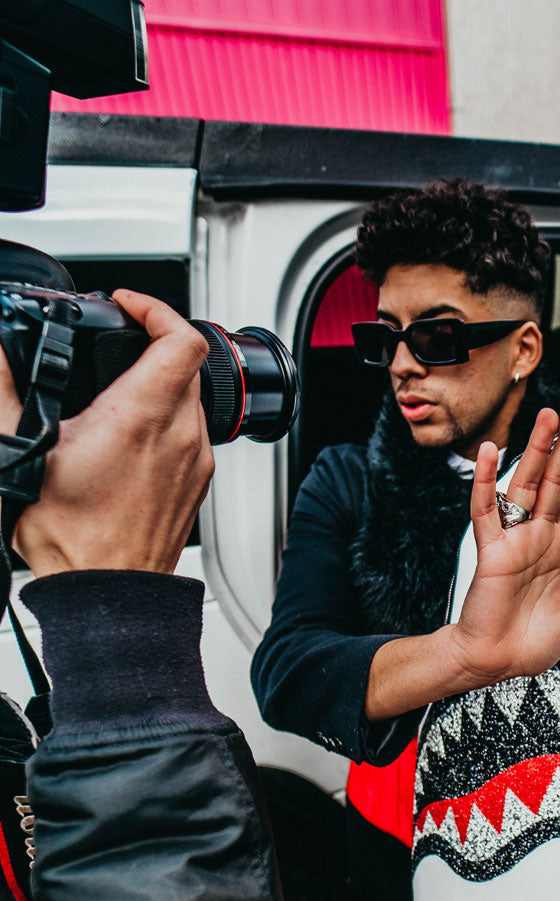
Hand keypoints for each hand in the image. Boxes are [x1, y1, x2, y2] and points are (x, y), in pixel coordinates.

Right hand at [10, 290, 212, 577]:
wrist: (109, 592)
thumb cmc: (75, 540)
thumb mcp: (22, 452)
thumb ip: (6, 391)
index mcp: (141, 417)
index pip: (181, 338)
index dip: (156, 308)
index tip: (128, 306)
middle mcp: (180, 435)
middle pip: (187, 362)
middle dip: (153, 343)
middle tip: (117, 343)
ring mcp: (194, 460)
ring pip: (192, 397)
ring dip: (161, 382)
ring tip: (119, 388)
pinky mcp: (197, 482)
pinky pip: (192, 432)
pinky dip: (167, 417)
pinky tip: (131, 433)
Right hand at [449, 401, 559, 683]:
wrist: (493, 662)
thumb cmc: (526, 642)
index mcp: (557, 549)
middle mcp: (536, 538)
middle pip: (555, 481)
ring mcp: (513, 541)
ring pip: (525, 485)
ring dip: (537, 451)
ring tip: (549, 417)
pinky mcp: (490, 551)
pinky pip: (486, 510)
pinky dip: (488, 482)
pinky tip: (493, 453)